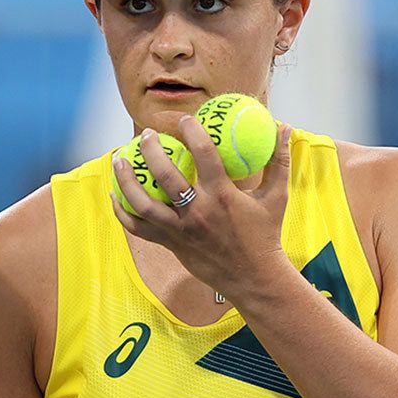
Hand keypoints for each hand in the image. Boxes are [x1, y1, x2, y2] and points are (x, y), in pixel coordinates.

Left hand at [110, 116, 292, 301]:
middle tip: (147, 135)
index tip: (184, 119)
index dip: (192, 131)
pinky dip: (121, 211)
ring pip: (141, 202)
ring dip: (125, 179)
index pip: (204, 154)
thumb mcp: (277, 197)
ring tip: (119, 158)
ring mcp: (179, 230)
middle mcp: (197, 212)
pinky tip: (114, 193)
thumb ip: (278, 160)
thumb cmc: (266, 234)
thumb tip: (283, 126)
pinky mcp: (169, 244)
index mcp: (222, 196)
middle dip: (151, 149)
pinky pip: (137, 227)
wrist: (254, 278)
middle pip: (164, 175)